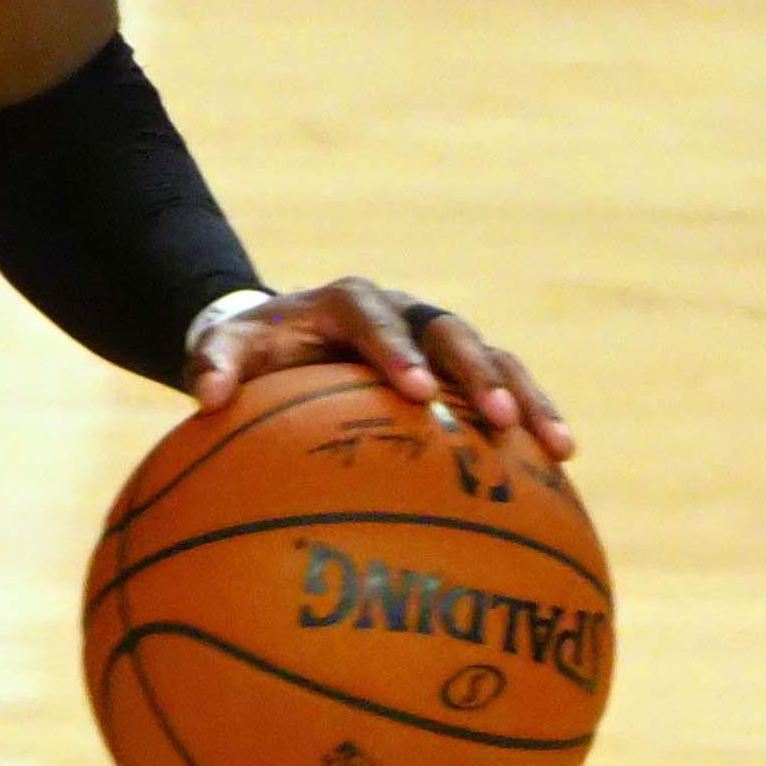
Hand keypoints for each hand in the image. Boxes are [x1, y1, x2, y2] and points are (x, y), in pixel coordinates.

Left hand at [190, 277, 572, 459]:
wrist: (285, 340)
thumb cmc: (254, 351)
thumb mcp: (224, 349)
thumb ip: (211, 365)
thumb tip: (205, 398)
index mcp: (347, 302)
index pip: (376, 319)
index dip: (399, 352)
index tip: (417, 393)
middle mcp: (403, 312)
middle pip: (449, 332)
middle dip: (476, 374)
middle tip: (497, 418)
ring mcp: (437, 338)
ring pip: (494, 358)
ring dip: (526, 397)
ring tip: (558, 447)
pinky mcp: (460, 368)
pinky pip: (505, 388)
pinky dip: (534, 417)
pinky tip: (560, 464)